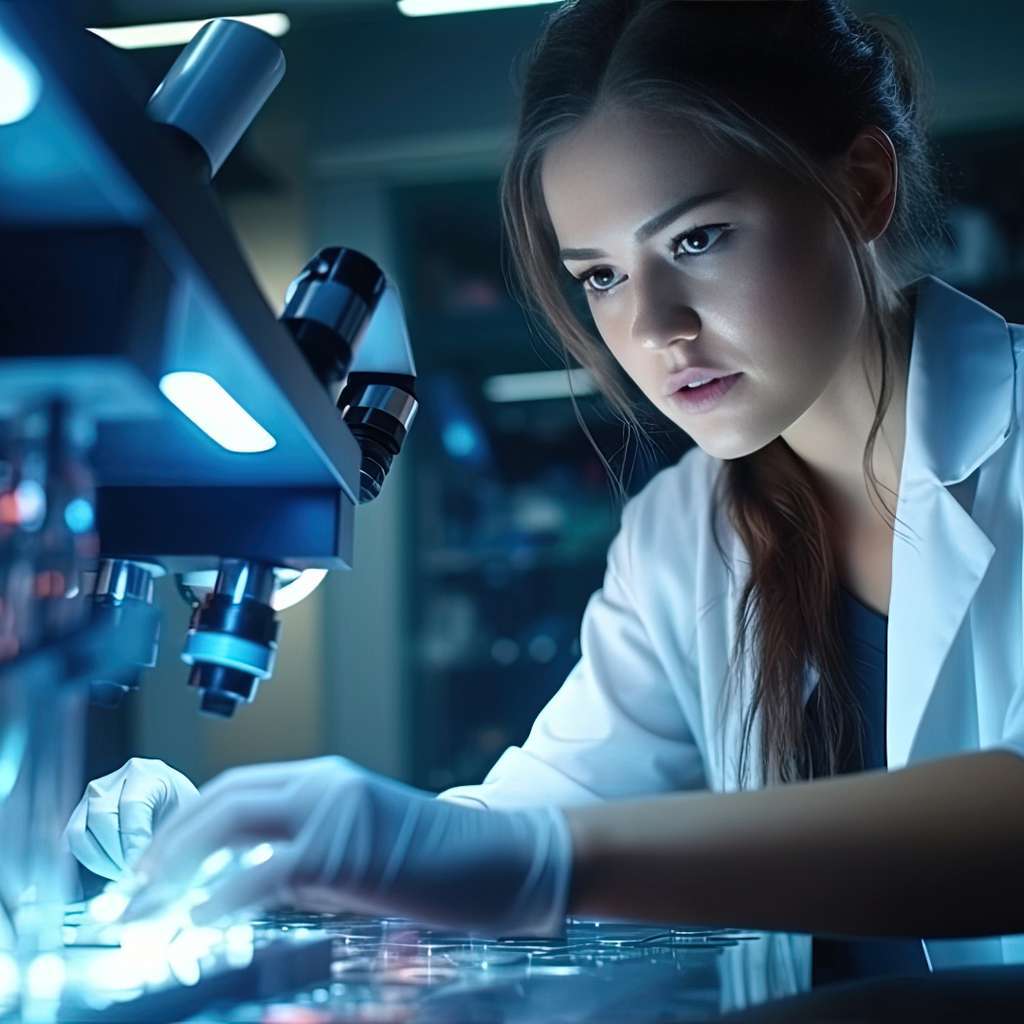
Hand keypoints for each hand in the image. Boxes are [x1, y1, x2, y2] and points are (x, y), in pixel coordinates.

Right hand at [64, 758, 198, 879]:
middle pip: (102, 816)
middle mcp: (117, 778)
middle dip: (115, 854)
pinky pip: (71, 839)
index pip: (131, 805)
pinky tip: (108, 869)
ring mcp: (95, 794)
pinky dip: (85, 858)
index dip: (133, 841)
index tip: (139, 869)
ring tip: (121, 873)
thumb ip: (163, 840)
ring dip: (98, 860)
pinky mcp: (81, 811)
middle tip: (131, 876)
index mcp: (147, 773)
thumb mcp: (184, 820)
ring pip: (80, 830)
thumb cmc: (182, 812)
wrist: (175, 804)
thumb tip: (139, 874)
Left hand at [121, 756, 570, 936]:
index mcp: (326, 779)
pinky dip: (220, 897)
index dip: (186, 824)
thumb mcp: (363, 850)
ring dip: (178, 867)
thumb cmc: (437, 862)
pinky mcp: (344, 852)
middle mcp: (324, 783)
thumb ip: (308, 858)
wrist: (502, 859)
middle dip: (167, 843)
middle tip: (130, 891)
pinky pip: (263, 873)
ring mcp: (334, 812)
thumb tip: (250, 885)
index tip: (152, 864)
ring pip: (232, 824)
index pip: (236, 789)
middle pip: (223, 799)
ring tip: (144, 911)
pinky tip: (195, 923)